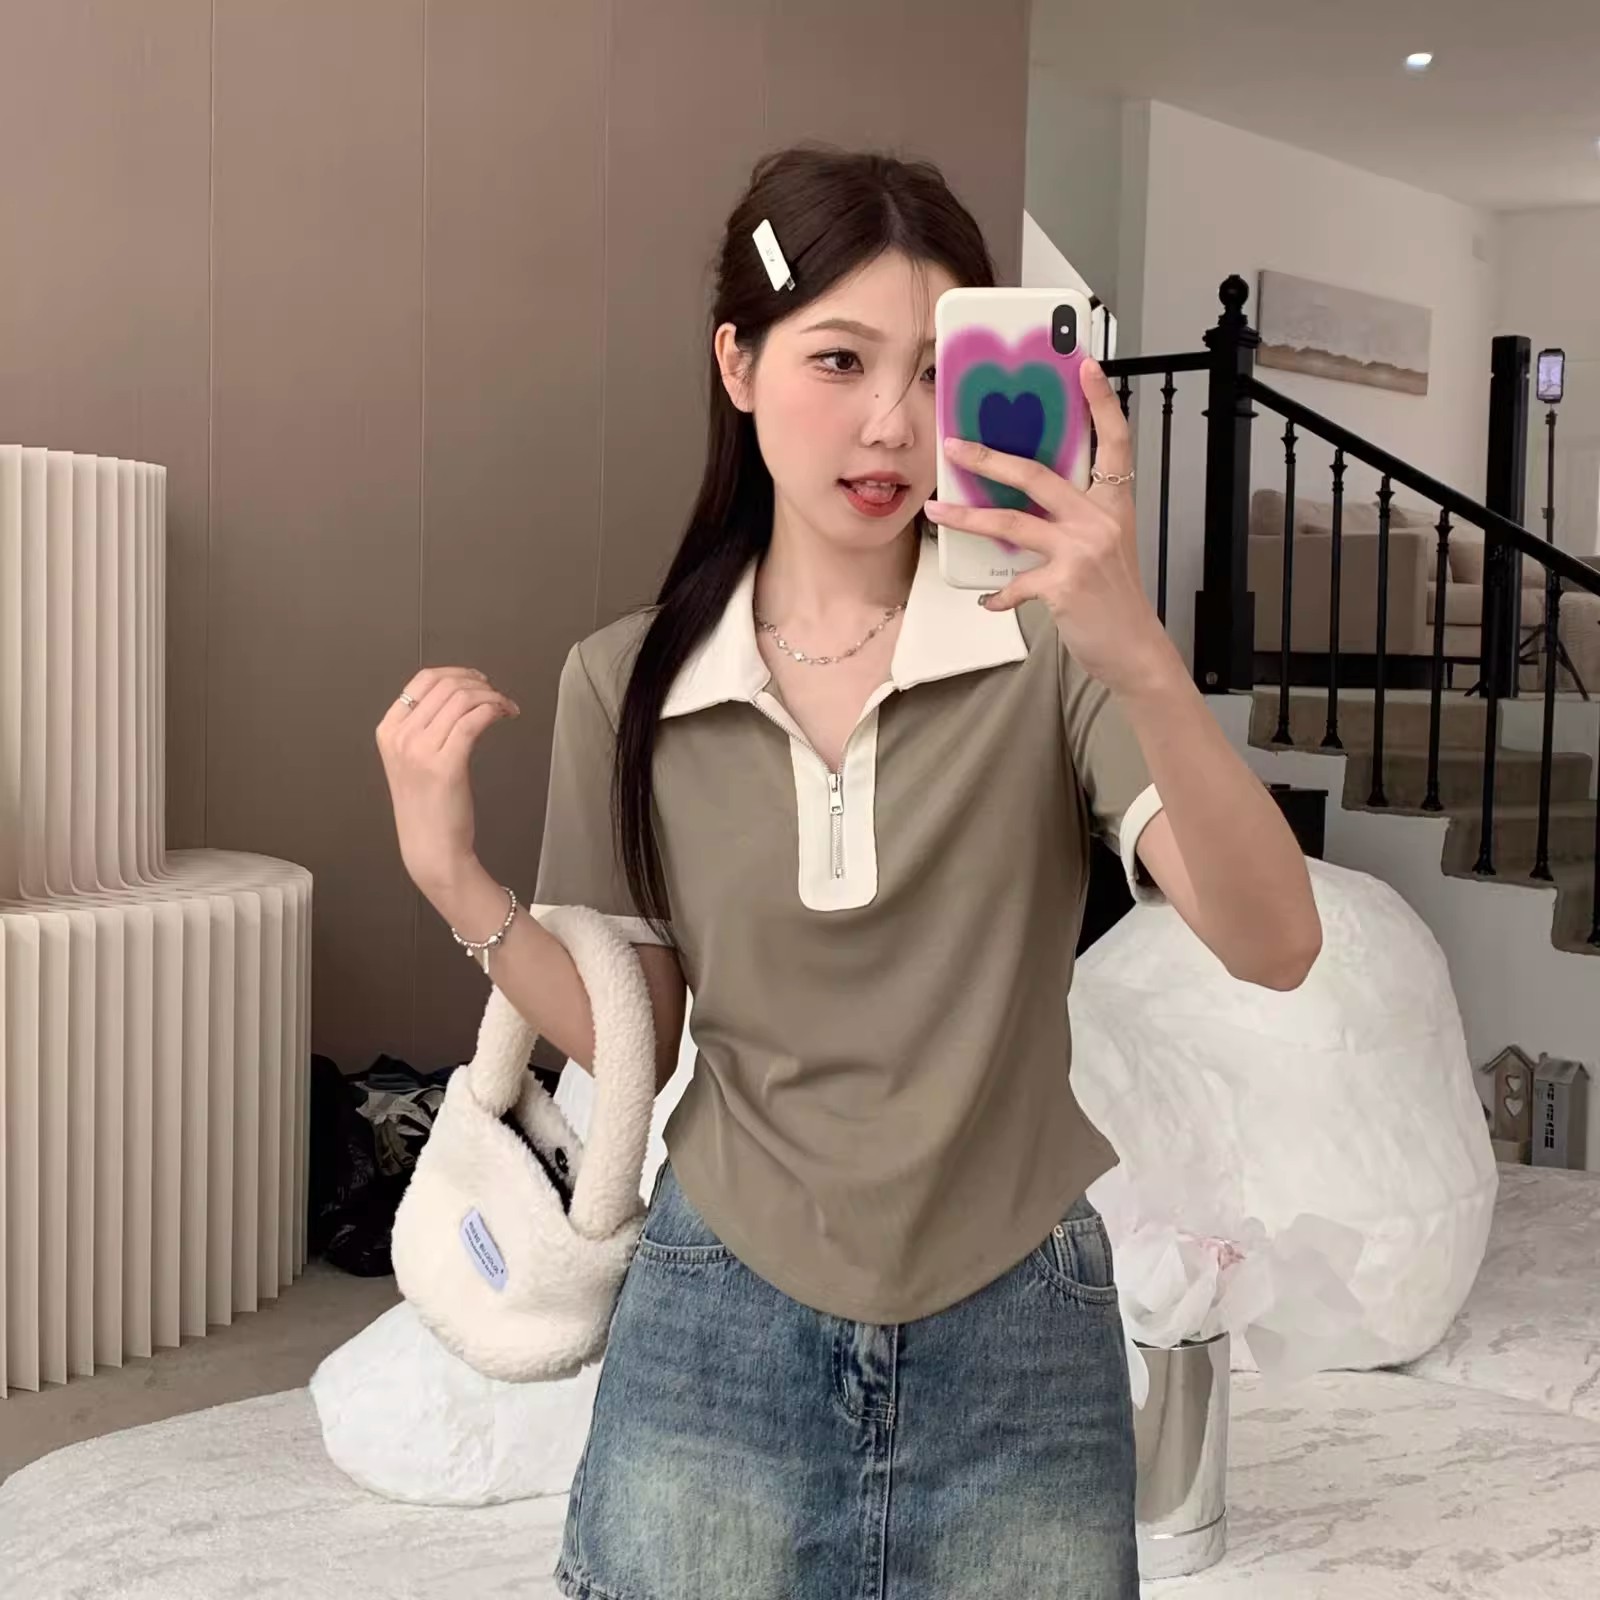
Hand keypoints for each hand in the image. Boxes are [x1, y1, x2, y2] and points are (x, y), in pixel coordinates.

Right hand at [375, 667, 519, 895]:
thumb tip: (459, 696)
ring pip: (463, 699)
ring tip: (506, 707)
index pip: (422, 680)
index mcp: (388, 731)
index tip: (478, 680)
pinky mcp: (446, 765)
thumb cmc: (428, 807)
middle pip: (446, 686)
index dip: (456, 673)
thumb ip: (425, 727)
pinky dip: (495, 710)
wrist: (431, 847)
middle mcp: (401, 737)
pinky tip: (506, 715)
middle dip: (479, 684)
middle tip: (497, 695)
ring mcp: (420, 750)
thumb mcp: (413, 759)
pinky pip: (475, 720)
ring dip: (492, 696)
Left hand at [924, 356, 1178, 695]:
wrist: (1133, 646)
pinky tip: (987, 600)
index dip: (1101, 401)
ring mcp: (1082, 550)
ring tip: (936, 512)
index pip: (1114, 439)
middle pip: (1037, 474)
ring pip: (1012, 522)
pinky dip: (998, 594)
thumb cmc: (1114, 596)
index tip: (1084, 365)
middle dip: (988, 458)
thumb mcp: (1105, 544)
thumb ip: (1075, 517)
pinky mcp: (1064, 584)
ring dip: (967, 518)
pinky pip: (1015, 583)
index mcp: (1113, 502)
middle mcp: (1100, 518)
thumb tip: (1027, 498)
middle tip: (954, 445)